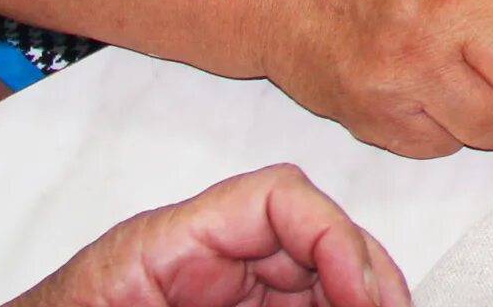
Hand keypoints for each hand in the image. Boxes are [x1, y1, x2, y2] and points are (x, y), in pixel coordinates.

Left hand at [5, 164, 409, 306]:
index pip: (278, 197)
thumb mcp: (127, 296)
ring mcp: (213, 294)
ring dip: (354, 294)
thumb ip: (226, 292)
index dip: (336, 236)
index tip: (365, 294)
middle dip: (363, 273)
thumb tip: (322, 296)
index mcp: (166, 245)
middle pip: (310, 237)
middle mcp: (197, 262)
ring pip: (310, 278)